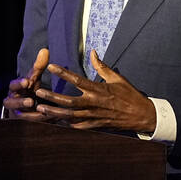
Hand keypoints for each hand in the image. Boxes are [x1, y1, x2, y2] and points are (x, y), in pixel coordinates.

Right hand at [3, 47, 49, 120]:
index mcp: (15, 89)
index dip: (19, 84)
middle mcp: (12, 101)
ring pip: (19, 115)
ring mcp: (16, 113)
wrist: (26, 105)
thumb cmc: (30, 89)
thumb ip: (38, 66)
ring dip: (30, 115)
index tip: (26, 82)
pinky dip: (38, 121)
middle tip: (30, 101)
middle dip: (20, 102)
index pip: (13, 85)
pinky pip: (28, 123)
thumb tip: (45, 50)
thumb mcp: (34, 78)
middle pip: (11, 102)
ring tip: (41, 113)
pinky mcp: (23, 122)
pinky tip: (48, 119)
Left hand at [33, 50, 156, 133]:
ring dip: (55, 113)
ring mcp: (94, 116)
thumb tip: (92, 52)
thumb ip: (102, 66)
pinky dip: (66, 125)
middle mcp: (94, 103)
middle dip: (52, 97)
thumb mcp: (117, 78)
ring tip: (41, 109)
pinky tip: (54, 123)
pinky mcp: (95, 126)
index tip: (50, 66)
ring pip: (70, 116)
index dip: (63, 73)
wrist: (142, 116)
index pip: (77, 79)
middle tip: (38, 93)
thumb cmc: (129, 95)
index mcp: (99, 89)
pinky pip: (78, 127)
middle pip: (69, 101)